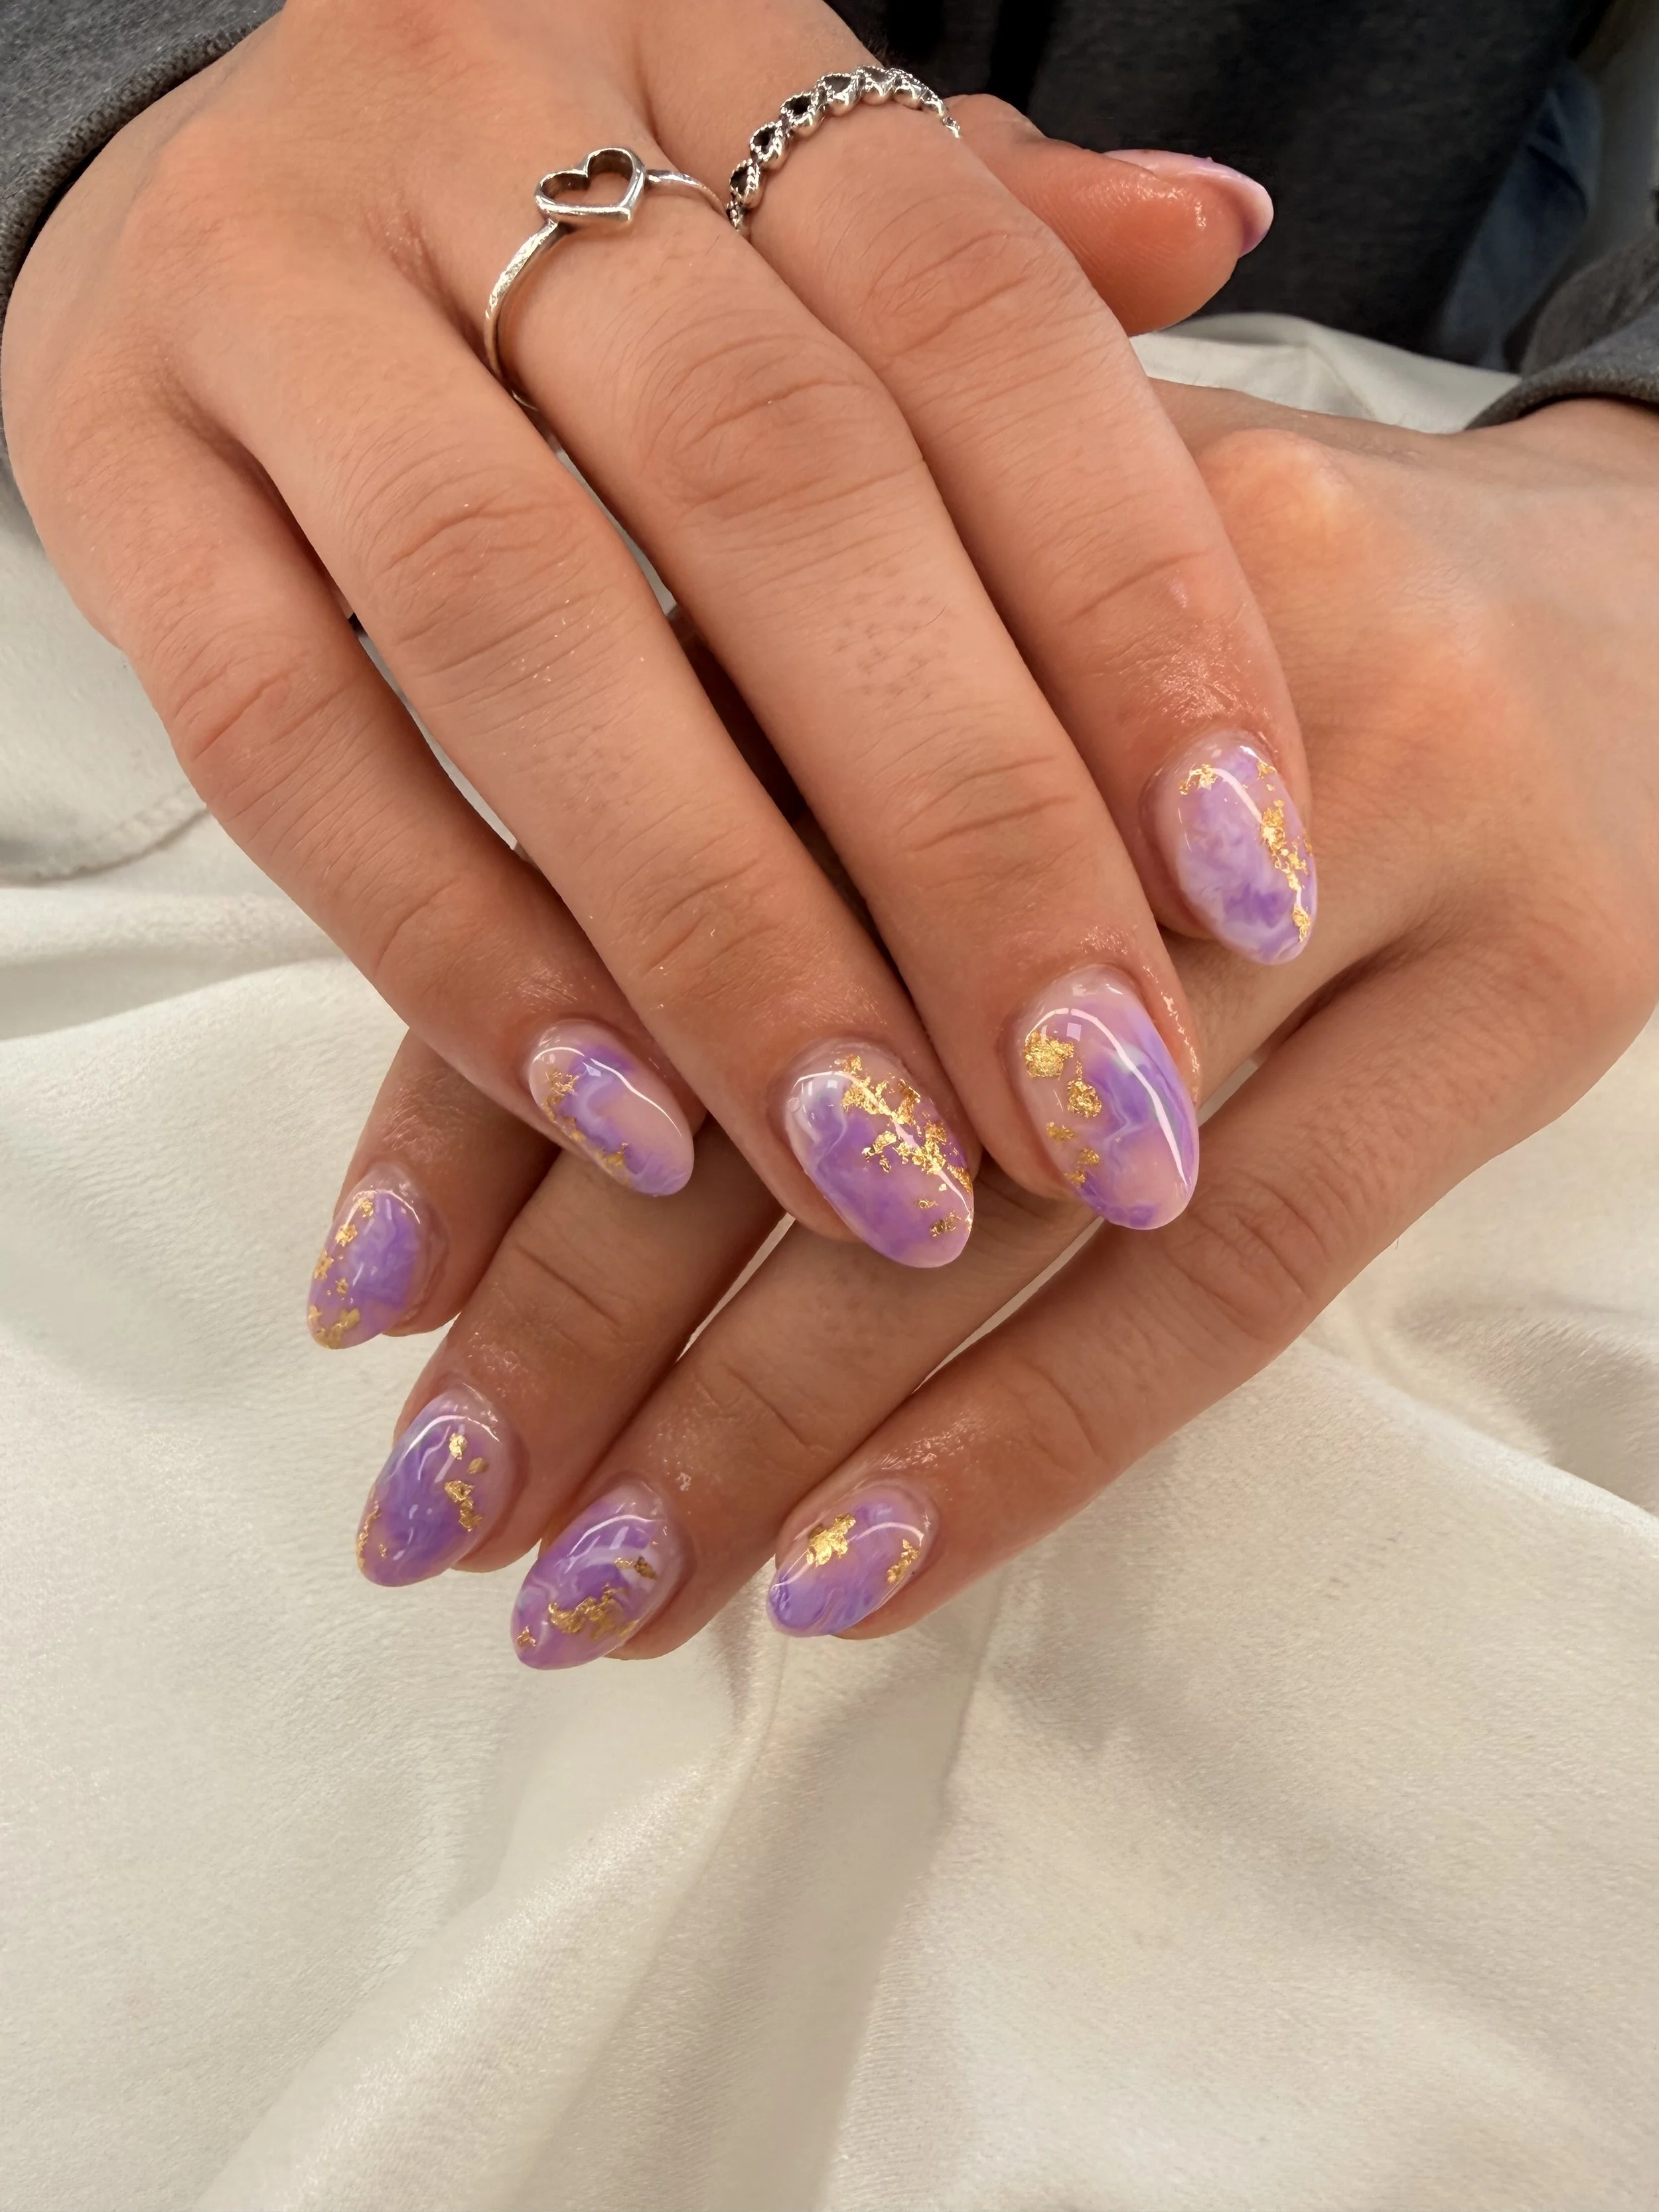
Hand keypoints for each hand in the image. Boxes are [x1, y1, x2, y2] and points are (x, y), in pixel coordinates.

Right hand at [1, 0, 1310, 1283]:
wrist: (191, 149)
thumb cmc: (550, 215)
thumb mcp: (770, 177)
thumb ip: (980, 246)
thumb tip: (1217, 237)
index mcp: (707, 38)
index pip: (971, 317)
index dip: (1129, 606)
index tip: (1249, 884)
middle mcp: (487, 128)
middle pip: (773, 494)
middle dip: (960, 835)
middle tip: (1098, 1108)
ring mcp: (272, 291)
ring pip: (519, 624)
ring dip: (723, 937)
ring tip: (883, 1178)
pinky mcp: (105, 462)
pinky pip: (280, 734)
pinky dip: (456, 946)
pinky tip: (621, 1121)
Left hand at [339, 385, 1657, 1647]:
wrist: (1610, 595)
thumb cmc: (1208, 658)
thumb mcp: (956, 672)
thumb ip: (740, 846)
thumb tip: (476, 1160)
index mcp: (955, 520)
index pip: (672, 857)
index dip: (501, 1098)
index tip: (371, 1315)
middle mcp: (1152, 658)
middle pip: (827, 1038)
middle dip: (598, 1311)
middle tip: (445, 1517)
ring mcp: (1373, 818)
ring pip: (1020, 1188)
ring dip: (771, 1422)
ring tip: (594, 1589)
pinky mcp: (1528, 986)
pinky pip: (1250, 1270)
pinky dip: (1028, 1440)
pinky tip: (848, 1575)